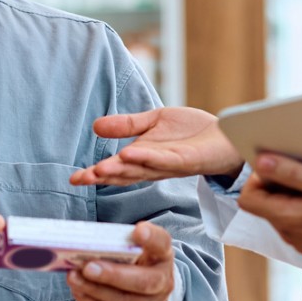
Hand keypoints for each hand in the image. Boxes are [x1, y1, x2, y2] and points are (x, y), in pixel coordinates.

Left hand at [68, 222, 177, 300]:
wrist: (144, 294)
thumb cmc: (132, 263)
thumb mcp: (132, 249)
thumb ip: (115, 244)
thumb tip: (83, 245)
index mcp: (162, 255)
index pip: (162, 243)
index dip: (151, 237)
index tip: (138, 230)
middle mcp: (163, 282)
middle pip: (144, 281)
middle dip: (113, 275)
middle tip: (88, 267)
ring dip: (95, 290)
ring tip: (74, 278)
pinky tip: (78, 292)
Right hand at [69, 107, 241, 186]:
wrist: (227, 135)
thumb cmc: (192, 131)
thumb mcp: (154, 121)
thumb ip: (127, 125)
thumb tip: (95, 126)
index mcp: (144, 157)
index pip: (116, 168)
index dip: (95, 173)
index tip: (74, 178)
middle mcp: (154, 165)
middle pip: (124, 173)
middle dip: (102, 176)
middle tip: (80, 179)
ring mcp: (170, 165)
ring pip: (141, 169)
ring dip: (120, 170)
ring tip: (99, 169)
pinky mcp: (187, 160)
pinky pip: (165, 160)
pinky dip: (147, 157)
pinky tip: (130, 154)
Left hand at [240, 154, 301, 264]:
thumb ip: (291, 173)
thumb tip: (261, 163)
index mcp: (286, 219)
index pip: (248, 199)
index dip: (257, 180)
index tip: (277, 167)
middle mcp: (289, 234)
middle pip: (266, 205)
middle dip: (278, 185)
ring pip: (283, 213)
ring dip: (294, 197)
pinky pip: (300, 224)